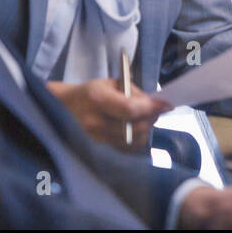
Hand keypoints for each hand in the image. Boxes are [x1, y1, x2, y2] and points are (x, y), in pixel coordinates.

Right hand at [44, 78, 169, 150]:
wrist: (65, 109)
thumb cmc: (90, 92)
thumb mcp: (110, 83)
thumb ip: (132, 93)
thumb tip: (154, 103)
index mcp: (97, 99)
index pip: (129, 109)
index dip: (151, 108)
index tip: (166, 104)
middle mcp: (95, 122)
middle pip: (134, 127)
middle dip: (151, 117)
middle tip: (157, 109)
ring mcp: (97, 139)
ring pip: (134, 139)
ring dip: (146, 128)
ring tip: (147, 118)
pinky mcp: (100, 149)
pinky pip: (128, 148)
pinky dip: (138, 138)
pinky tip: (137, 128)